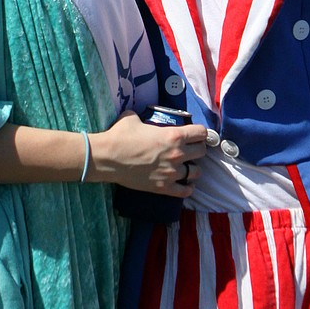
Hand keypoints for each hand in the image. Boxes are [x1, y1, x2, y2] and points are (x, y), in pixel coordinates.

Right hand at [90, 111, 206, 194]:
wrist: (108, 158)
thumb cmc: (120, 136)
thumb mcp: (133, 118)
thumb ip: (143, 117)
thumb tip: (140, 117)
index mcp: (174, 135)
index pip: (201, 132)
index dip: (200, 132)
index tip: (196, 134)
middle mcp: (177, 154)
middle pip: (202, 152)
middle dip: (198, 149)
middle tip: (190, 150)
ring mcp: (172, 173)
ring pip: (196, 172)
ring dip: (193, 169)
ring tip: (187, 167)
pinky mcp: (164, 188)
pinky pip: (185, 191)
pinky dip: (187, 188)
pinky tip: (185, 184)